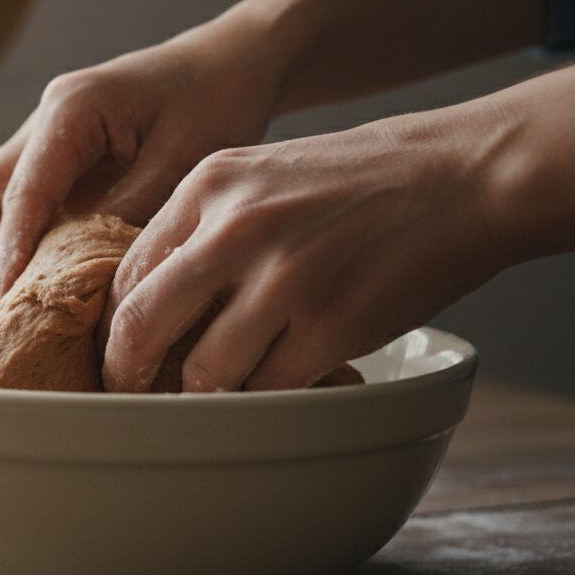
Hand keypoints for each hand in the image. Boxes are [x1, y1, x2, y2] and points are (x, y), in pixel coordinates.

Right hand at [0, 17, 285, 322]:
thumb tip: (82, 279)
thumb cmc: (216, 98)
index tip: (2, 313)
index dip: (8, 260)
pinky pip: (16, 218)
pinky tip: (25, 302)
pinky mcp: (57, 170)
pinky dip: (9, 259)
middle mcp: (41, 127)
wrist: (230, 64)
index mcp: (69, 111)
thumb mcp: (187, 158)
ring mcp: (43, 148)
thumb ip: (132, 212)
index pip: (21, 196)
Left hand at [99, 106, 509, 392]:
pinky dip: (260, 400)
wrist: (461, 176)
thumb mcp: (260, 174)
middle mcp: (235, 230)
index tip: (118, 346)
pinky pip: (267, 390)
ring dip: (200, 393)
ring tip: (208, 394)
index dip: (113, 320)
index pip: (127, 271)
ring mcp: (283, 281)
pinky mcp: (330, 327)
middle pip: (140, 325)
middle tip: (128, 391)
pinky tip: (267, 388)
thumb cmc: (357, 180)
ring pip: (201, 373)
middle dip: (124, 371)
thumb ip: (201, 225)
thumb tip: (146, 293)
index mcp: (208, 186)